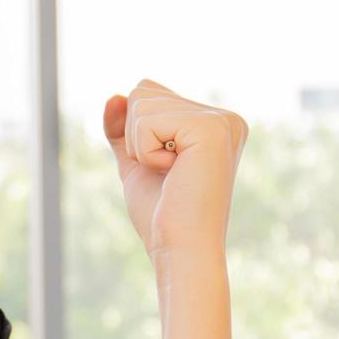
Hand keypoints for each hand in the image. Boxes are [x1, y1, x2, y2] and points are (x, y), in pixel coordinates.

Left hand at [102, 78, 247, 261]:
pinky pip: (146, 121)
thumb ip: (123, 129)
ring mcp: (222, 121)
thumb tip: (113, 96)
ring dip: (139, 146)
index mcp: (213, 123)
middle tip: (166, 172)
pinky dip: (145, 151)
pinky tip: (173, 172)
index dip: (134, 130)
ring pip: (140, 102)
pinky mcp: (211, 129)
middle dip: (135, 136)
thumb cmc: (162, 213)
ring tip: (171, 173)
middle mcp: (225, 117)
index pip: (149, 92)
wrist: (180, 247)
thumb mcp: (136, 163)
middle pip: (143, 92)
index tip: (163, 167)